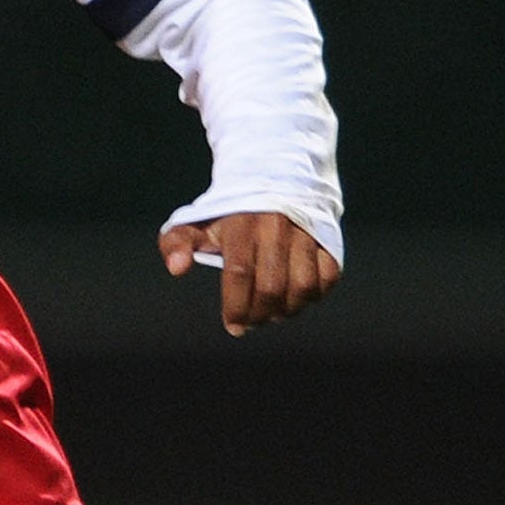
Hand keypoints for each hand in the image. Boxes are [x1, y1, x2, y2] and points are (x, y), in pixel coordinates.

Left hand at [160, 211, 339, 335]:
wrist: (272, 178)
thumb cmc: (229, 213)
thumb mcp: (197, 221)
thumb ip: (176, 243)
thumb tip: (177, 269)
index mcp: (241, 222)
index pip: (239, 272)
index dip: (236, 305)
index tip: (233, 326)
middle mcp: (276, 224)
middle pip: (271, 285)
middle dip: (260, 313)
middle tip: (252, 322)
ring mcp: (305, 230)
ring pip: (303, 286)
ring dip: (288, 310)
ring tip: (273, 313)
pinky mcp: (328, 238)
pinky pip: (328, 277)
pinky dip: (314, 295)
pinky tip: (296, 297)